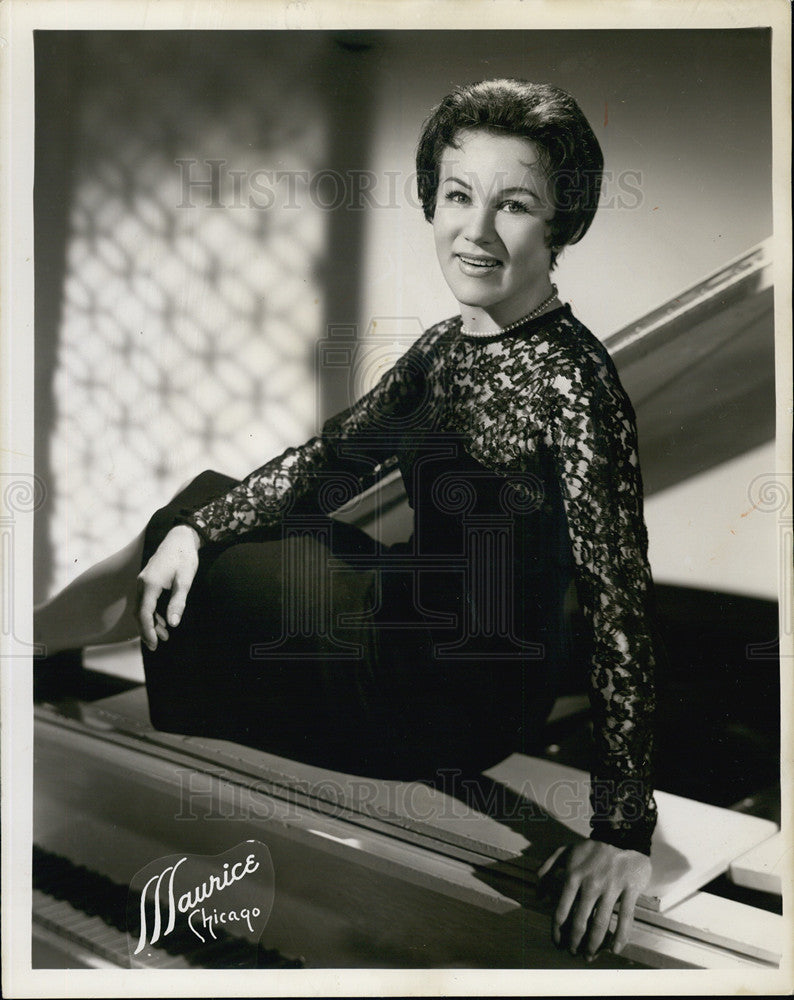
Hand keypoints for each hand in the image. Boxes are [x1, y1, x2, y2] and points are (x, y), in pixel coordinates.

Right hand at [136, 525, 201, 650]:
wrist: (180, 538)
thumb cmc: (184, 558)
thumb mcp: (185, 581)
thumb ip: (178, 602)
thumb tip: (173, 623)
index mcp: (150, 584)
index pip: (144, 613)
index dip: (148, 631)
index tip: (155, 644)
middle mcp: (142, 583)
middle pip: (139, 613)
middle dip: (147, 630)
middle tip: (157, 645)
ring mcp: (142, 581)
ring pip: (141, 608)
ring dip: (150, 623)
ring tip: (165, 636)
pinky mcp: (146, 580)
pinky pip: (144, 601)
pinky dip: (151, 613)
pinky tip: (162, 620)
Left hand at [537, 839, 650, 960]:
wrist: (622, 836)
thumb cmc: (591, 849)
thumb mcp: (564, 851)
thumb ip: (547, 870)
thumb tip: (538, 896)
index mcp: (572, 876)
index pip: (561, 911)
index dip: (557, 931)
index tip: (557, 943)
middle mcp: (590, 884)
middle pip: (579, 922)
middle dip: (574, 942)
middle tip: (573, 953)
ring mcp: (611, 887)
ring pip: (601, 924)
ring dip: (594, 944)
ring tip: (589, 955)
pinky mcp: (630, 889)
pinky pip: (625, 918)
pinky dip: (620, 937)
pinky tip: (615, 950)